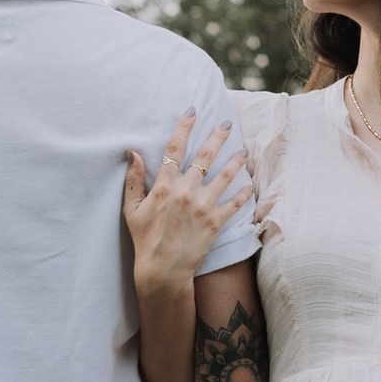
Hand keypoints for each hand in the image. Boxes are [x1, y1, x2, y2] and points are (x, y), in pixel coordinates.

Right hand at [124, 111, 247, 293]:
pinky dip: (243, 194)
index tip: (193, 111)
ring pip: (225, 175)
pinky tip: (248, 185)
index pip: (175, 147)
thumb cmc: (144, 239)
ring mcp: (203, 206)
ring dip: (235, 160)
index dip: (184, 126)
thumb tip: (132, 152)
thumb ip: (133, 179)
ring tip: (243, 151)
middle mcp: (186, 190)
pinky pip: (234, 204)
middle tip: (227, 123)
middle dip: (217, 136)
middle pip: (205, 155)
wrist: (162, 270)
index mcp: (164, 184)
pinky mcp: (216, 222)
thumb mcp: (132, 208)